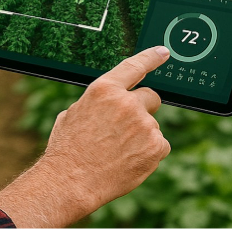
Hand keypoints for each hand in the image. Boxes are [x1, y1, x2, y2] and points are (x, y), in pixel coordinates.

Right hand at [0, 46, 171, 226]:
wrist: (71, 180)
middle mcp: (126, 103)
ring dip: (141, 135)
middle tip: (126, 127)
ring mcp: (144, 125)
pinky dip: (148, 152)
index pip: (134, 66)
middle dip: (142, 109)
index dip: (151, 57)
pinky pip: (159, 145)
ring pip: (152, 125)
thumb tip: (113, 101)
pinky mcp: (156, 147)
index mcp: (103, 90)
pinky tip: (128, 159)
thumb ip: (100, 102)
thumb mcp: (74, 113)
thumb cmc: (68, 148)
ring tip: (117, 150)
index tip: (163, 52)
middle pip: (151, 97)